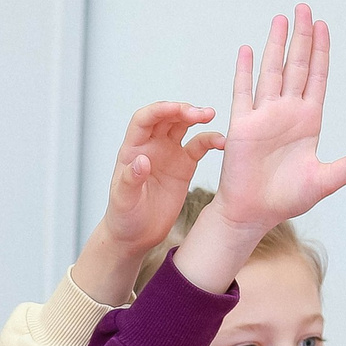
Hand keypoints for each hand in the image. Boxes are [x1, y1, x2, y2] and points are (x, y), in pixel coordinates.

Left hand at [70, 103, 222, 304]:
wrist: (137, 235)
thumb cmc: (123, 217)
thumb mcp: (123, 201)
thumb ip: (130, 180)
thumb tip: (142, 161)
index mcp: (132, 149)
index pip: (145, 119)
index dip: (161, 110)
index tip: (178, 110)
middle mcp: (151, 146)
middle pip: (167, 117)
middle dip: (183, 110)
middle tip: (200, 114)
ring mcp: (169, 154)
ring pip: (183, 126)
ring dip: (197, 117)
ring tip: (210, 115)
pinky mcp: (184, 166)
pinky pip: (199, 146)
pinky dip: (210, 140)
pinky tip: (222, 142)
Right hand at [176, 6, 345, 292]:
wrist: (252, 213)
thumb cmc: (287, 199)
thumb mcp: (326, 180)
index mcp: (309, 121)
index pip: (317, 77)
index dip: (321, 51)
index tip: (324, 26)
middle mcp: (287, 113)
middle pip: (296, 66)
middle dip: (301, 37)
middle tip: (304, 8)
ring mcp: (263, 116)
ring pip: (271, 72)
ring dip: (275, 46)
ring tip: (280, 19)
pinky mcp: (241, 125)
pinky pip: (243, 92)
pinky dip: (244, 70)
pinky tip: (247, 49)